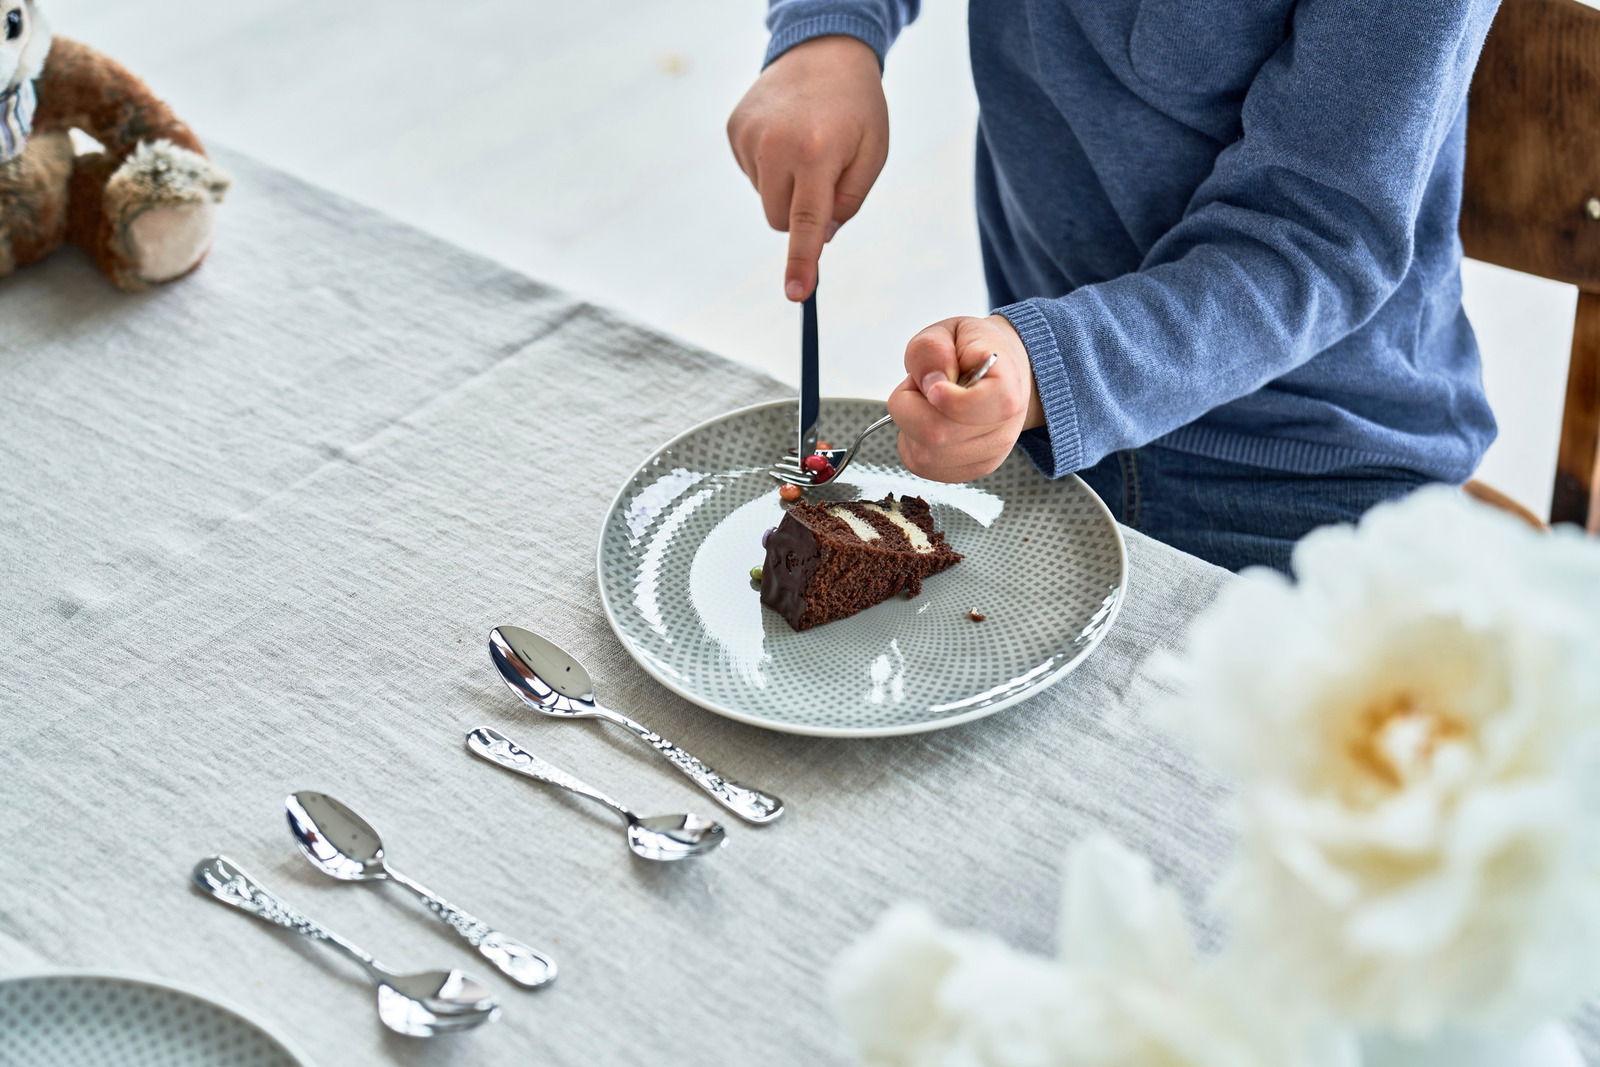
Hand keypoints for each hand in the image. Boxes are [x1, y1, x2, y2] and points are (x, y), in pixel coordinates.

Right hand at [726, 35, 887, 301]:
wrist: (822, 52)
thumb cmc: (856, 109)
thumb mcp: (872, 154)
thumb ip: (848, 202)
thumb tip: (820, 237)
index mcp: (817, 152)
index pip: (807, 221)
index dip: (802, 261)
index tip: (796, 294)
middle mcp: (776, 145)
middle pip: (779, 219)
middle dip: (800, 213)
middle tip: (823, 174)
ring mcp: (749, 136)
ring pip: (764, 198)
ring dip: (785, 187)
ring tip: (804, 145)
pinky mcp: (734, 130)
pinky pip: (751, 174)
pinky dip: (769, 166)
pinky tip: (784, 135)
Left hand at [888, 315, 1044, 482]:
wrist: (999, 373)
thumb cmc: (975, 351)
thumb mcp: (950, 331)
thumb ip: (932, 349)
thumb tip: (929, 382)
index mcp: (1006, 390)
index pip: (973, 408)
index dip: (943, 396)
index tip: (935, 385)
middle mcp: (1002, 431)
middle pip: (935, 435)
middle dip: (912, 405)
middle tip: (924, 386)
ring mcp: (986, 457)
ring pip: (923, 454)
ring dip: (910, 425)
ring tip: (930, 404)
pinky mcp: (966, 472)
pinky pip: (921, 465)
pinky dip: (913, 443)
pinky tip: (930, 421)